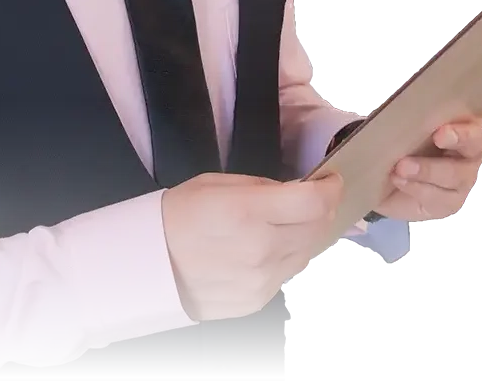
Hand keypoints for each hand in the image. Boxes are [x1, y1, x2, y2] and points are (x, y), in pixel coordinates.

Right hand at [162, 170, 344, 321]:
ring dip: (305, 234)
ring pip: (306, 253)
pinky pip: (286, 274)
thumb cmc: (179, 216)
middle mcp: (261, 249)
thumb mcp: (216, 183)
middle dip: (321, 209)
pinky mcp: (258, 301)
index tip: (331, 180)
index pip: (313, 203)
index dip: (330, 188)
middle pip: (317, 228)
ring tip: (284, 222)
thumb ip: (261, 187)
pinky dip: (285, 257)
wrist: (150, 265)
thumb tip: (293, 191)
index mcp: (248, 211)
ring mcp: (262, 280)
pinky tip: (265, 247)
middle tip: (311, 198)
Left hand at [374, 51, 481, 220]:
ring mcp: (462, 177)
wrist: (380, 176)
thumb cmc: (402, 135)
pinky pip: (436, 197)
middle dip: (459, 137)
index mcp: (466, 115)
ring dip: (425, 170)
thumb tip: (428, 68)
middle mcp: (471, 146)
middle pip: (475, 140)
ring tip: (401, 166)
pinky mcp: (447, 202)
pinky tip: (399, 180)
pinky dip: (416, 188)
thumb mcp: (408, 110)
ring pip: (452, 175)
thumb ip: (423, 93)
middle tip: (439, 134)